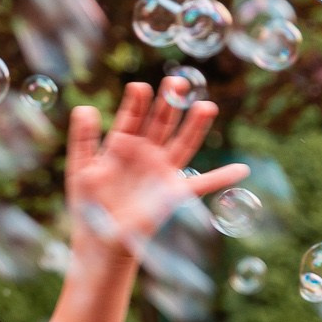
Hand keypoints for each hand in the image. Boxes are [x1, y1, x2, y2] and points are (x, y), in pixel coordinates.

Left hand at [65, 79, 248, 253]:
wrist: (99, 240)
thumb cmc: (88, 205)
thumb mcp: (81, 169)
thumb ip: (82, 139)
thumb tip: (84, 108)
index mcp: (122, 145)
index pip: (132, 117)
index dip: (136, 103)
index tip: (139, 88)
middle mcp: (146, 153)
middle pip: (161, 123)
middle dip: (170, 103)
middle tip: (177, 81)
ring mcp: (161, 171)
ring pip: (182, 143)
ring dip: (195, 126)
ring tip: (205, 106)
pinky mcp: (172, 194)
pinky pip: (202, 185)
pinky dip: (221, 178)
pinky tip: (241, 169)